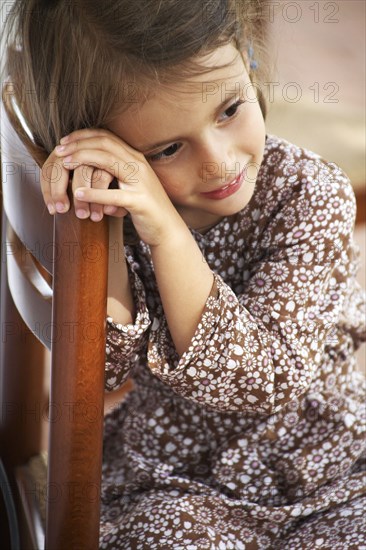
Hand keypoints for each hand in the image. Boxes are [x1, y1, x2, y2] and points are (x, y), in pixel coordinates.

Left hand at [52, 128, 184, 245]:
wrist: (167, 228)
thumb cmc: (144, 208)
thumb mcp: (129, 184)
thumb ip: (113, 172)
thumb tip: (88, 165)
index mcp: (135, 158)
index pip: (107, 137)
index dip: (83, 136)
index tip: (64, 142)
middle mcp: (139, 165)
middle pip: (105, 144)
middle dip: (78, 144)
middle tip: (59, 151)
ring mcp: (140, 182)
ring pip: (108, 162)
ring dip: (82, 160)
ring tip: (64, 165)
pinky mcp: (140, 202)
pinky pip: (114, 194)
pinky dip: (94, 193)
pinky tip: (78, 194)